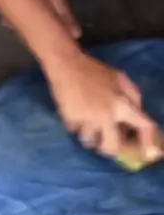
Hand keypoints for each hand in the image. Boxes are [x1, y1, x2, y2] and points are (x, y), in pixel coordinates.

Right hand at [47, 51, 161, 160]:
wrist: (67, 65)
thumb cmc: (95, 71)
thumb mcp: (121, 79)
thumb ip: (133, 97)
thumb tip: (138, 115)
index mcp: (123, 104)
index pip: (143, 126)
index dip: (147, 140)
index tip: (146, 150)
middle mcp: (106, 115)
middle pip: (112, 147)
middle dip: (110, 148)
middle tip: (107, 144)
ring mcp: (87, 120)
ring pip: (89, 142)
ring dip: (90, 137)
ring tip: (88, 126)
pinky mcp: (70, 120)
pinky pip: (74, 132)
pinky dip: (75, 126)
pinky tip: (76, 115)